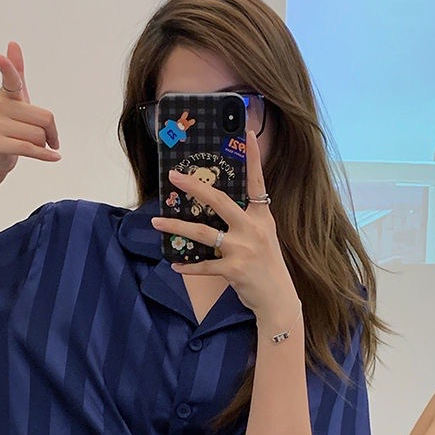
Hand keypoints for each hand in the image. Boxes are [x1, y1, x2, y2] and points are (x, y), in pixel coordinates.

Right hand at [0, 42, 60, 175]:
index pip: (11, 79)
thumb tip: (13, 43)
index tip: (0, 57)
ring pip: (40, 136)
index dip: (8, 69)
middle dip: (51, 133)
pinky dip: (46, 155)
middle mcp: (0, 107)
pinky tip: (55, 157)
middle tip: (46, 139)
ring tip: (31, 146)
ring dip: (43, 146)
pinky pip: (31, 148)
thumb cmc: (9, 128)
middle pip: (45, 118)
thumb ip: (17, 75)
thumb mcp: (16, 101)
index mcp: (7, 95)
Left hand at [151, 132, 298, 322]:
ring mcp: (243, 249)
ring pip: (203, 233)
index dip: (253, 158)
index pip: (257, 182)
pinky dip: (188, 266)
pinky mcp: (234, 269)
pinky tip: (175, 264)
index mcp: (262, 217)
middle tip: (174, 177)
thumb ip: (244, 222)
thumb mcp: (263, 237)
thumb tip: (216, 208)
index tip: (247, 134)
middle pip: (219, 202)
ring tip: (157, 222)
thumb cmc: (267, 267)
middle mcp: (253, 229)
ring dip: (177, 227)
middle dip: (194, 187)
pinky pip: (204, 265)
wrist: (278, 299)